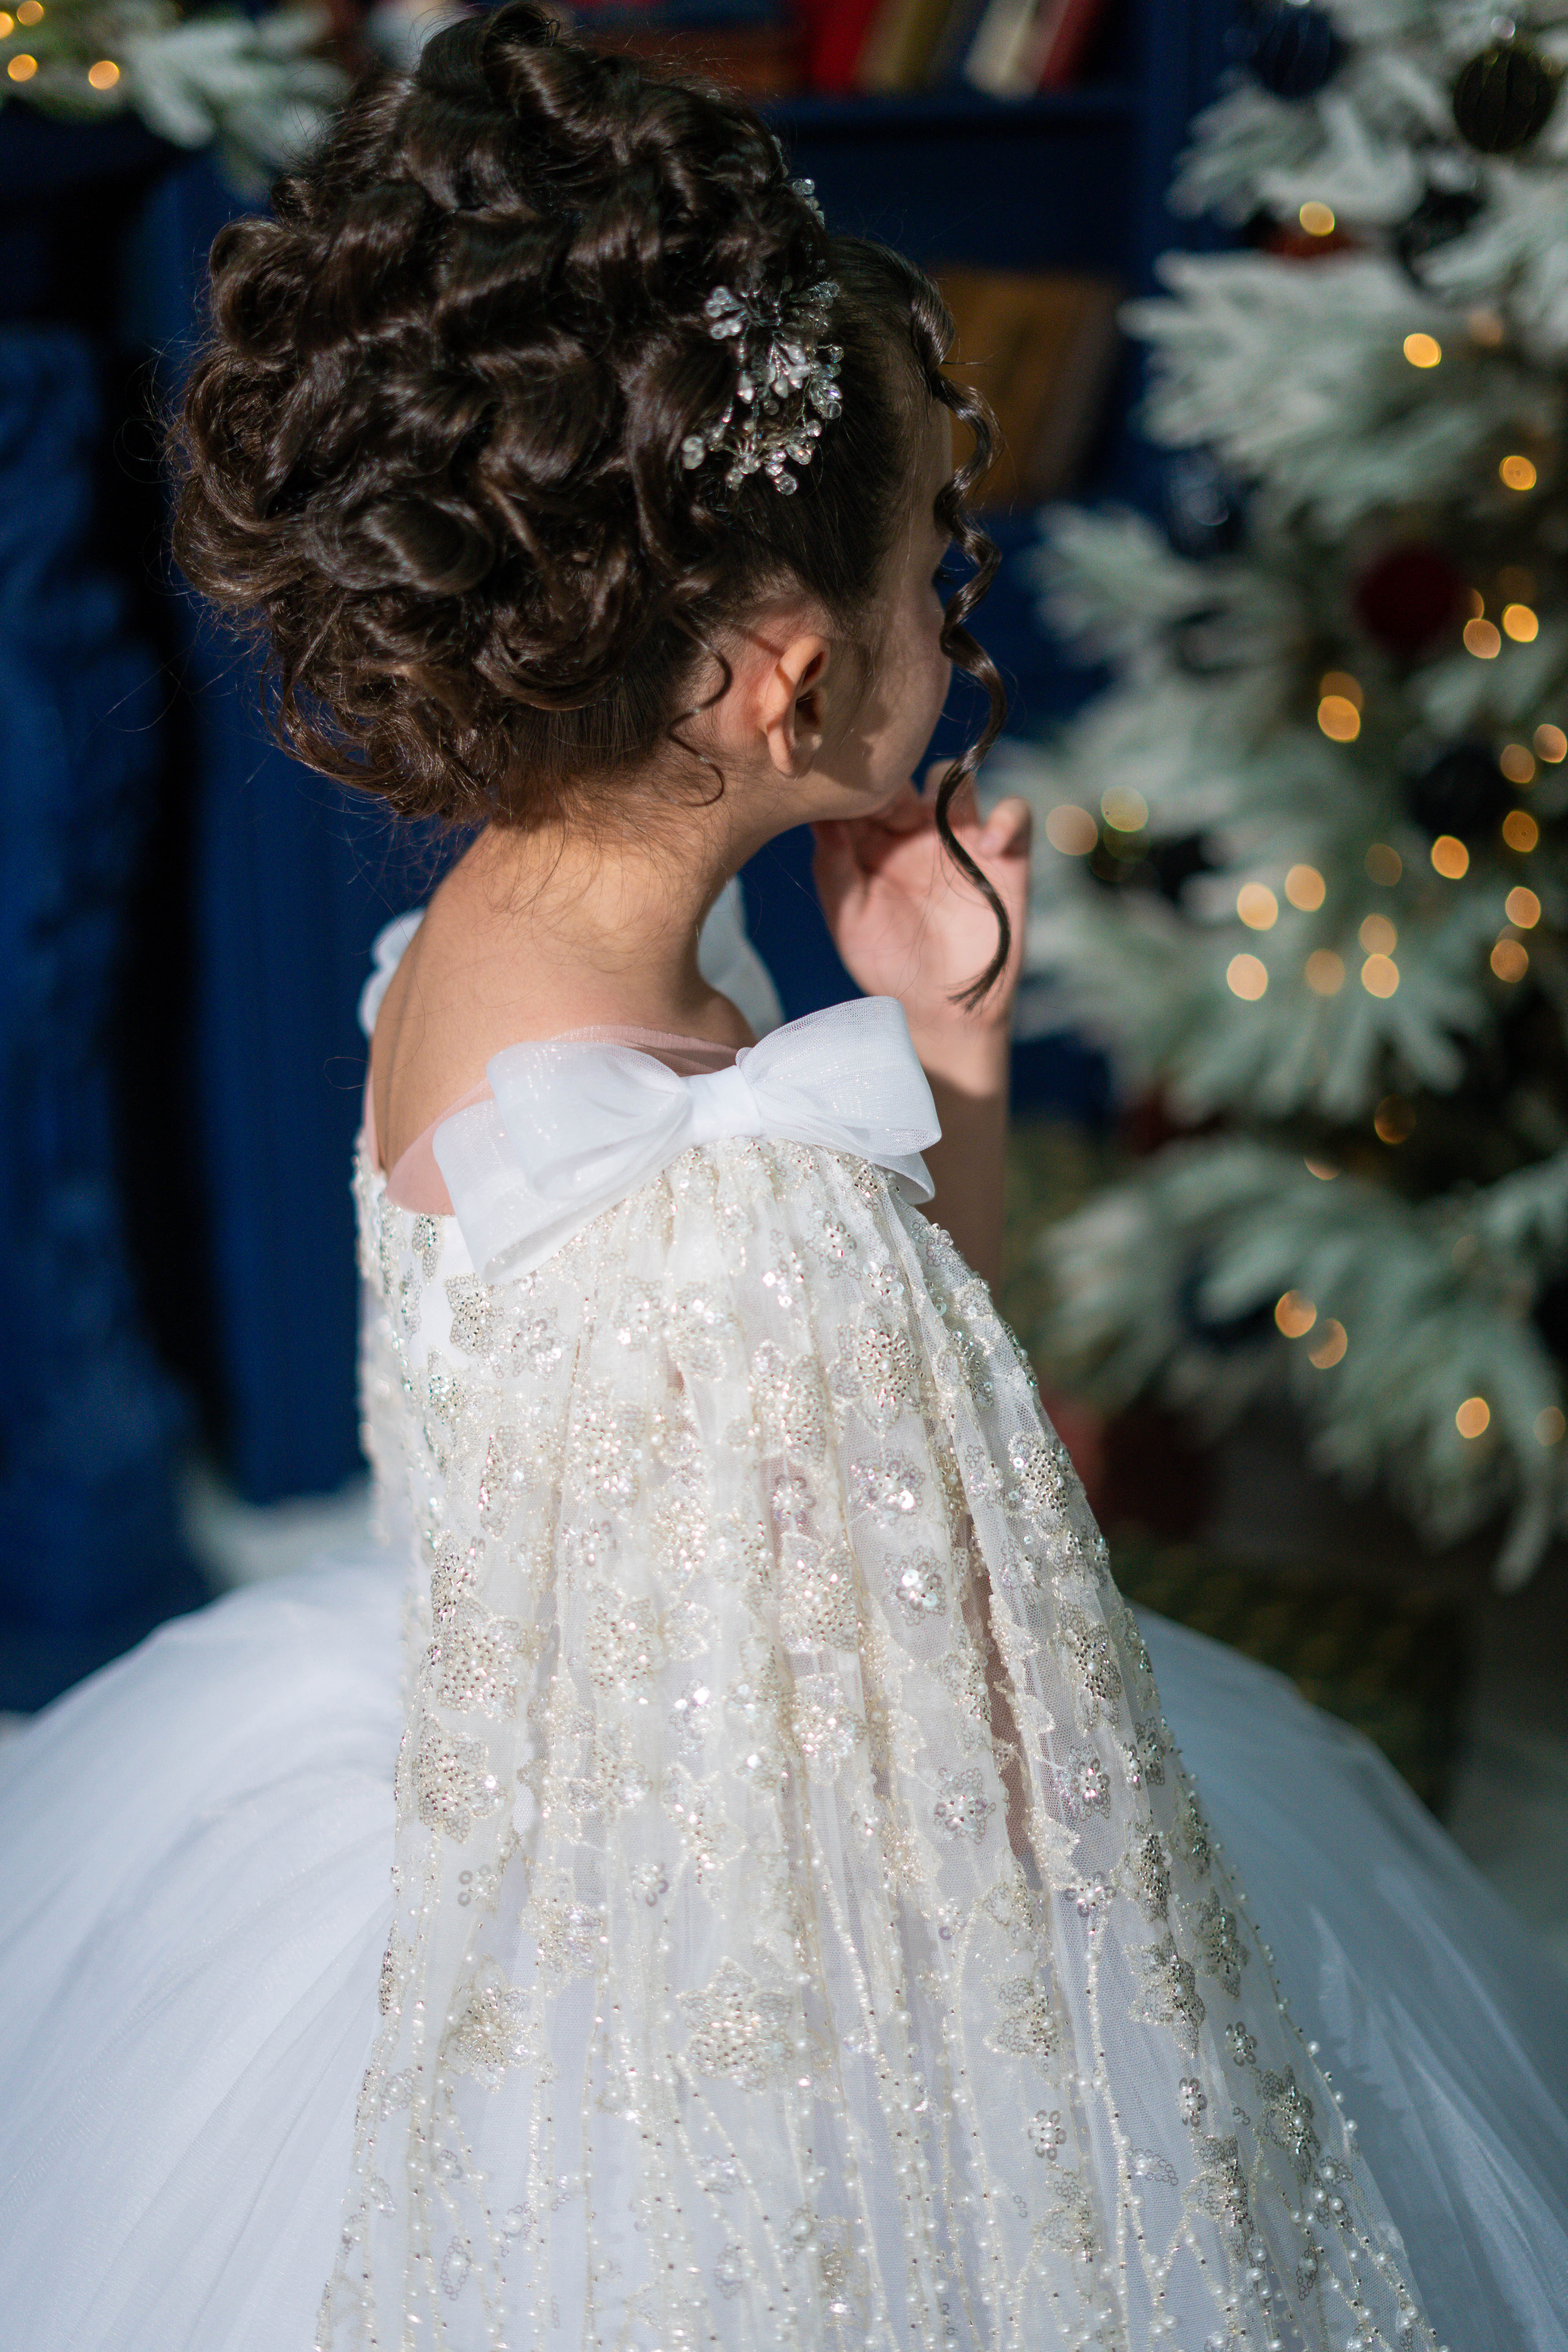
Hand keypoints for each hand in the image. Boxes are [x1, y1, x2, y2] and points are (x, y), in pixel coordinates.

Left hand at [812, 769, 1032, 1041]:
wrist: (940, 1010)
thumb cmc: (887, 966)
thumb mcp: (849, 920)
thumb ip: (833, 867)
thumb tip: (821, 815)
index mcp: (874, 842)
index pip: (864, 793)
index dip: (857, 791)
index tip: (850, 807)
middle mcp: (916, 832)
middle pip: (907, 776)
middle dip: (896, 785)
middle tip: (888, 815)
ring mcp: (961, 840)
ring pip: (958, 782)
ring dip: (947, 788)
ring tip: (932, 823)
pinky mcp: (1005, 857)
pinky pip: (1016, 815)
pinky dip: (1007, 819)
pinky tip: (987, 847)